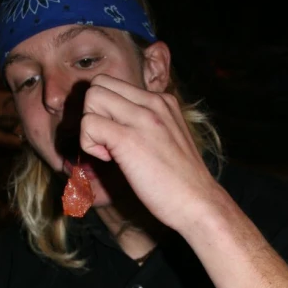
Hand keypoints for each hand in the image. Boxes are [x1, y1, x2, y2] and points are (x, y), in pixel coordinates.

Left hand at [80, 75, 226, 231]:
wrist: (198, 203)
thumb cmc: (182, 182)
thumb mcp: (170, 139)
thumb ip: (148, 125)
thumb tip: (118, 127)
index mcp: (163, 101)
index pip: (117, 85)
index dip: (107, 110)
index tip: (117, 137)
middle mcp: (153, 102)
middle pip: (100, 84)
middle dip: (93, 112)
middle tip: (106, 141)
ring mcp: (141, 118)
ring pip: (92, 97)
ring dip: (90, 126)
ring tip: (109, 152)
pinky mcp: (128, 138)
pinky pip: (89, 124)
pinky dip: (89, 144)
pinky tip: (111, 161)